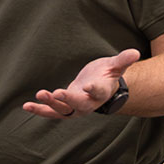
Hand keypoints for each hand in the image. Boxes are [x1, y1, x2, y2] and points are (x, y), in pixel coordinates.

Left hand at [23, 48, 139, 118]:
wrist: (100, 88)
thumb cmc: (107, 74)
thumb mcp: (115, 65)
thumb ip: (123, 60)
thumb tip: (136, 52)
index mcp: (102, 92)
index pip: (99, 92)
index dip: (94, 89)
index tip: (89, 86)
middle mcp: (89, 103)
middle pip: (79, 105)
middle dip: (67, 99)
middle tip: (55, 93)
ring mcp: (75, 108)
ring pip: (63, 110)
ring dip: (49, 105)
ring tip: (37, 96)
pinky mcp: (64, 107)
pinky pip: (52, 112)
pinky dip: (40, 109)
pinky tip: (27, 105)